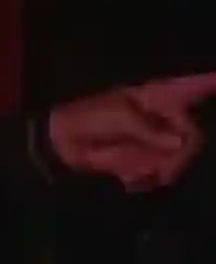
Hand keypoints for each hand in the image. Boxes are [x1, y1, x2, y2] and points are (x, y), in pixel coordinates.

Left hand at [46, 72, 214, 191]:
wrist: (62, 142)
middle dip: (175, 158)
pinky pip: (156, 172)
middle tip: (160, 174)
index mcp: (158, 97)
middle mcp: (162, 116)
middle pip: (190, 138)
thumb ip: (150, 129)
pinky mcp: (143, 157)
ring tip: (129, 174)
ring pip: (174, 159)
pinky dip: (143, 178)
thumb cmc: (89, 119)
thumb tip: (180, 141)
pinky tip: (128, 181)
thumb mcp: (120, 118)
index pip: (195, 86)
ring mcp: (154, 138)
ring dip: (152, 169)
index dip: (211, 82)